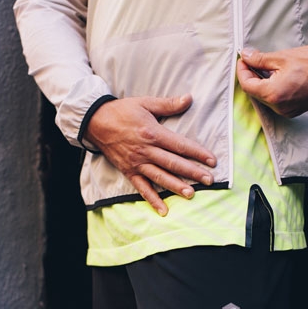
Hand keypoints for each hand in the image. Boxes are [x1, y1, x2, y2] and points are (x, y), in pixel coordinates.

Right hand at [84, 94, 216, 215]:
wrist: (95, 122)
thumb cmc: (122, 111)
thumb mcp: (145, 103)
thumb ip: (169, 104)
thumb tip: (190, 98)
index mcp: (152, 133)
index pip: (180, 145)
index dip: (197, 153)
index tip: (212, 160)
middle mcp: (146, 150)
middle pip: (173, 163)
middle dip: (193, 172)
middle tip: (209, 180)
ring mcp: (137, 163)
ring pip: (160, 177)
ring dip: (175, 186)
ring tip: (191, 194)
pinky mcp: (129, 171)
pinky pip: (142, 188)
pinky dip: (153, 200)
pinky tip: (164, 210)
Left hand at [236, 43, 307, 116]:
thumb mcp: (282, 57)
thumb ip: (260, 59)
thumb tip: (246, 56)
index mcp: (274, 94)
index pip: (247, 85)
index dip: (242, 71)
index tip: (243, 59)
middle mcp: (279, 107)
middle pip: (255, 93)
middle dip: (251, 76)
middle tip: (251, 60)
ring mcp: (287, 111)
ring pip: (265, 98)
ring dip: (261, 83)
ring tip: (264, 67)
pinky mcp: (294, 110)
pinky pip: (276, 101)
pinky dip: (272, 89)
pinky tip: (275, 76)